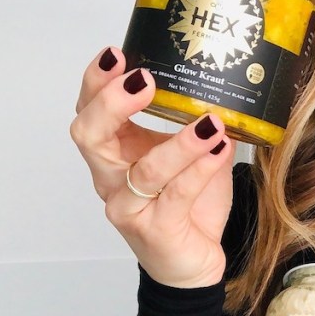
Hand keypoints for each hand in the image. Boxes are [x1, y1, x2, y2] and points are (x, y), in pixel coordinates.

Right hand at [70, 47, 234, 286]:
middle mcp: (111, 179)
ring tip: (209, 122)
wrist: (194, 262)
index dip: (95, 82)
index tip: (116, 53)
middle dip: (111, 104)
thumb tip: (225, 85)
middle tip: (143, 80)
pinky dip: (200, 169)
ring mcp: (129, 207)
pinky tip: (220, 149)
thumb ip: (198, 124)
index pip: (89, 110)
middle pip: (90, 136)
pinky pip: (176, 196)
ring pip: (142, 171)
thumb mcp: (194, 156)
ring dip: (178, 143)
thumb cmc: (188, 205)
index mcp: (114, 152)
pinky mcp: (155, 231)